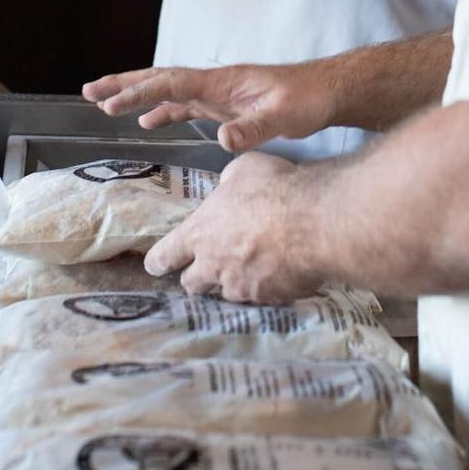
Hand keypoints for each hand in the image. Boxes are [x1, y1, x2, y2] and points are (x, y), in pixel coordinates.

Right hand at [83, 61, 338, 152]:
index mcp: (221, 83)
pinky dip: (163, 111)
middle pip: (160, 79)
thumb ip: (253, 128)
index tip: (111, 103)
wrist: (327, 92)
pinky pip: (185, 106)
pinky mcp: (225, 106)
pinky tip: (149, 123)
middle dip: (124, 84)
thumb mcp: (284, 116)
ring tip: (104, 103)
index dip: (140, 92)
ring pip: (168, 91)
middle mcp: (214, 84)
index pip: (171, 83)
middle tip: (89, 91)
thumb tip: (222, 141)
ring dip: (137, 95)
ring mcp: (218, 94)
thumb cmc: (307, 99)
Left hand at [143, 152, 317, 301]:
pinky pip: (264, 297)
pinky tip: (283, 273)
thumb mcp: (243, 170)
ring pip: (229, 293)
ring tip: (253, 269)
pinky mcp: (270, 299)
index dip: (159, 261)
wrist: (312, 223)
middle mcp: (214, 266)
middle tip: (208, 270)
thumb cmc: (272, 189)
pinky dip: (269, 288)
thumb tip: (229, 190)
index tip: (156, 266)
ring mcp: (242, 287)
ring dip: (235, 283)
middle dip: (197, 279)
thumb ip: (229, 184)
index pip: (166, 255)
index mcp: (199, 233)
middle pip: (193, 284)